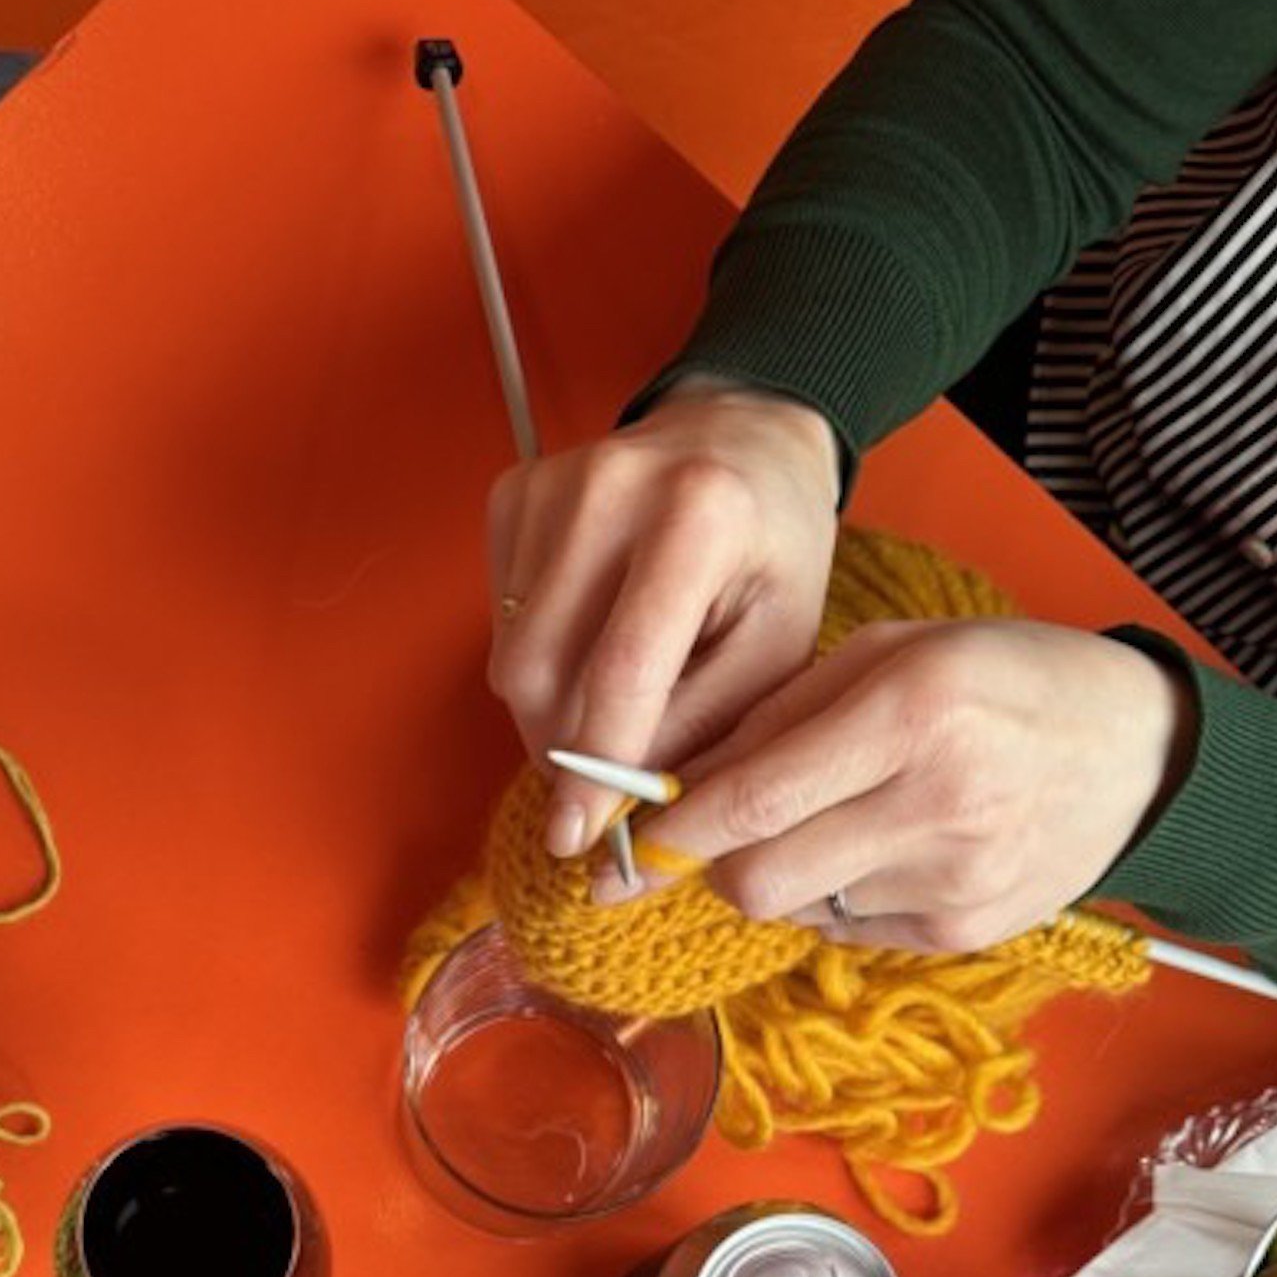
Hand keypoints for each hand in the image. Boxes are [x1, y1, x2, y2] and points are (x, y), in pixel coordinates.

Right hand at [487, 380, 841, 856]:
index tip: (576, 837)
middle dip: (563, 747)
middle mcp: (609, 487)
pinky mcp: (514, 494)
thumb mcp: (776, 652)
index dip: (594, 767)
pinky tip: (592, 631)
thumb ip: (702, 731)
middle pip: (540, 671)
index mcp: (698, 517)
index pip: (621, 670)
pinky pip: (499, 619)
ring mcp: (550, 485)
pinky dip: (539, 655)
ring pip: (509, 655)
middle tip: (605, 775)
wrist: (745, 440)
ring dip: (550, 707)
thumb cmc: (773, 554)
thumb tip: (620, 809)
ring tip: (612, 695)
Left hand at [631, 620, 1197, 952]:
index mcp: (912, 712)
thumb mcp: (895, 653)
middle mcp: (936, 802)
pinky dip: (837, 895)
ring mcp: (954, 879)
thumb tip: (677, 785)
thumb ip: (781, 714)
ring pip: (796, 910)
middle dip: (713, 865)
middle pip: (756, 880)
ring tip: (827, 822)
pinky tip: (882, 848)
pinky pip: (847, 931)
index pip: (751, 799)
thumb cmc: (1003, 681)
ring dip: (779, 875)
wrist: (1139, 751)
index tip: (620, 844)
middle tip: (714, 835)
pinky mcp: (965, 932)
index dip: (669, 831)